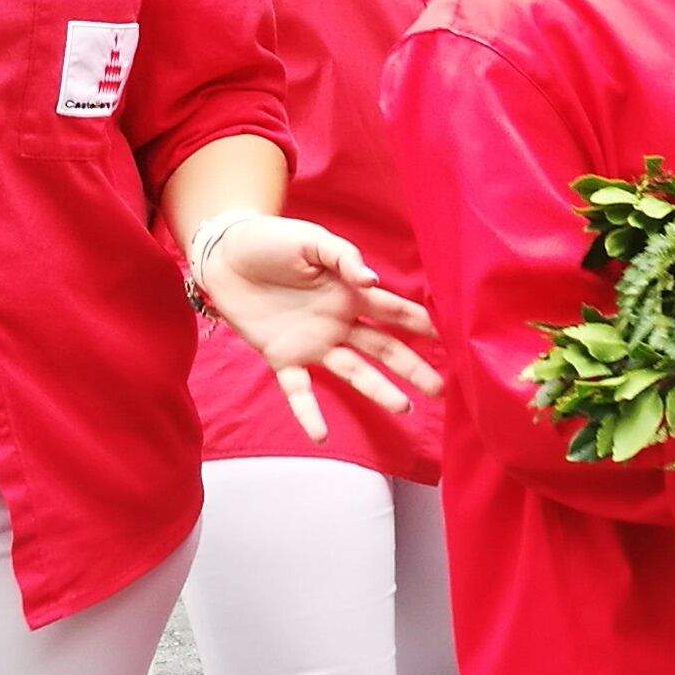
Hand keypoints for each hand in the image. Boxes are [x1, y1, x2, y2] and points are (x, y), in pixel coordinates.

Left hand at [202, 217, 443, 439]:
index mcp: (349, 293)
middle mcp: (338, 323)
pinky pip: (298, 390)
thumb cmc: (272, 241)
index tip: (450, 339)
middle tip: (439, 388)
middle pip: (383, 349)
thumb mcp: (313, 241)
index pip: (392, 311)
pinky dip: (308, 412)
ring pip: (353, 372)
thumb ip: (345, 258)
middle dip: (411, 367)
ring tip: (404, 407)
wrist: (224, 253)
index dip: (420, 324)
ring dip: (378, 390)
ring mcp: (312, 343)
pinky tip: (320, 434)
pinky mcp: (281, 357)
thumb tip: (374, 281)